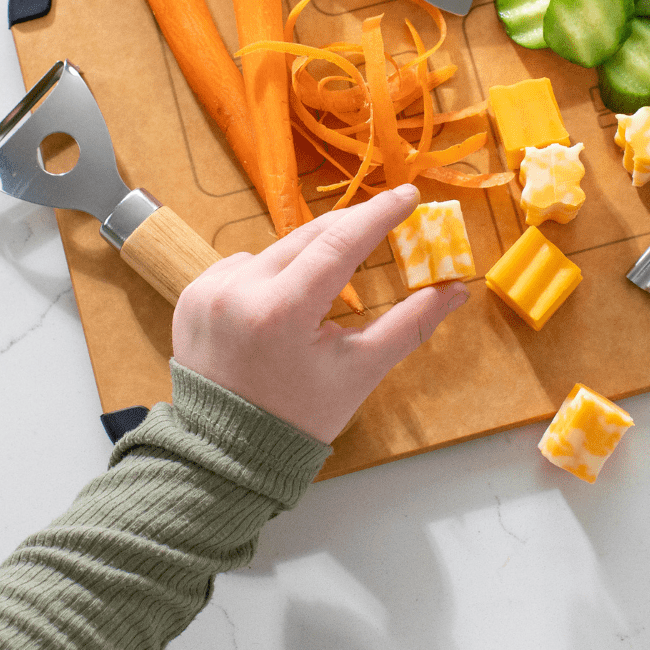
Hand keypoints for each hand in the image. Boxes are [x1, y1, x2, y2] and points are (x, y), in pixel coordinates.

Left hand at [172, 184, 469, 442]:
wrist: (223, 455)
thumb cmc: (299, 417)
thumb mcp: (360, 371)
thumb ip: (410, 324)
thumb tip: (457, 289)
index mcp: (283, 311)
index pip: (341, 242)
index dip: (379, 214)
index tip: (409, 194)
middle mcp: (240, 291)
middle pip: (309, 239)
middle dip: (349, 230)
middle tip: (385, 222)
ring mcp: (210, 291)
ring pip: (276, 250)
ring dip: (306, 259)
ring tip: (321, 295)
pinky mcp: (192, 295)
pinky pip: (242, 266)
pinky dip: (268, 276)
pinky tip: (276, 309)